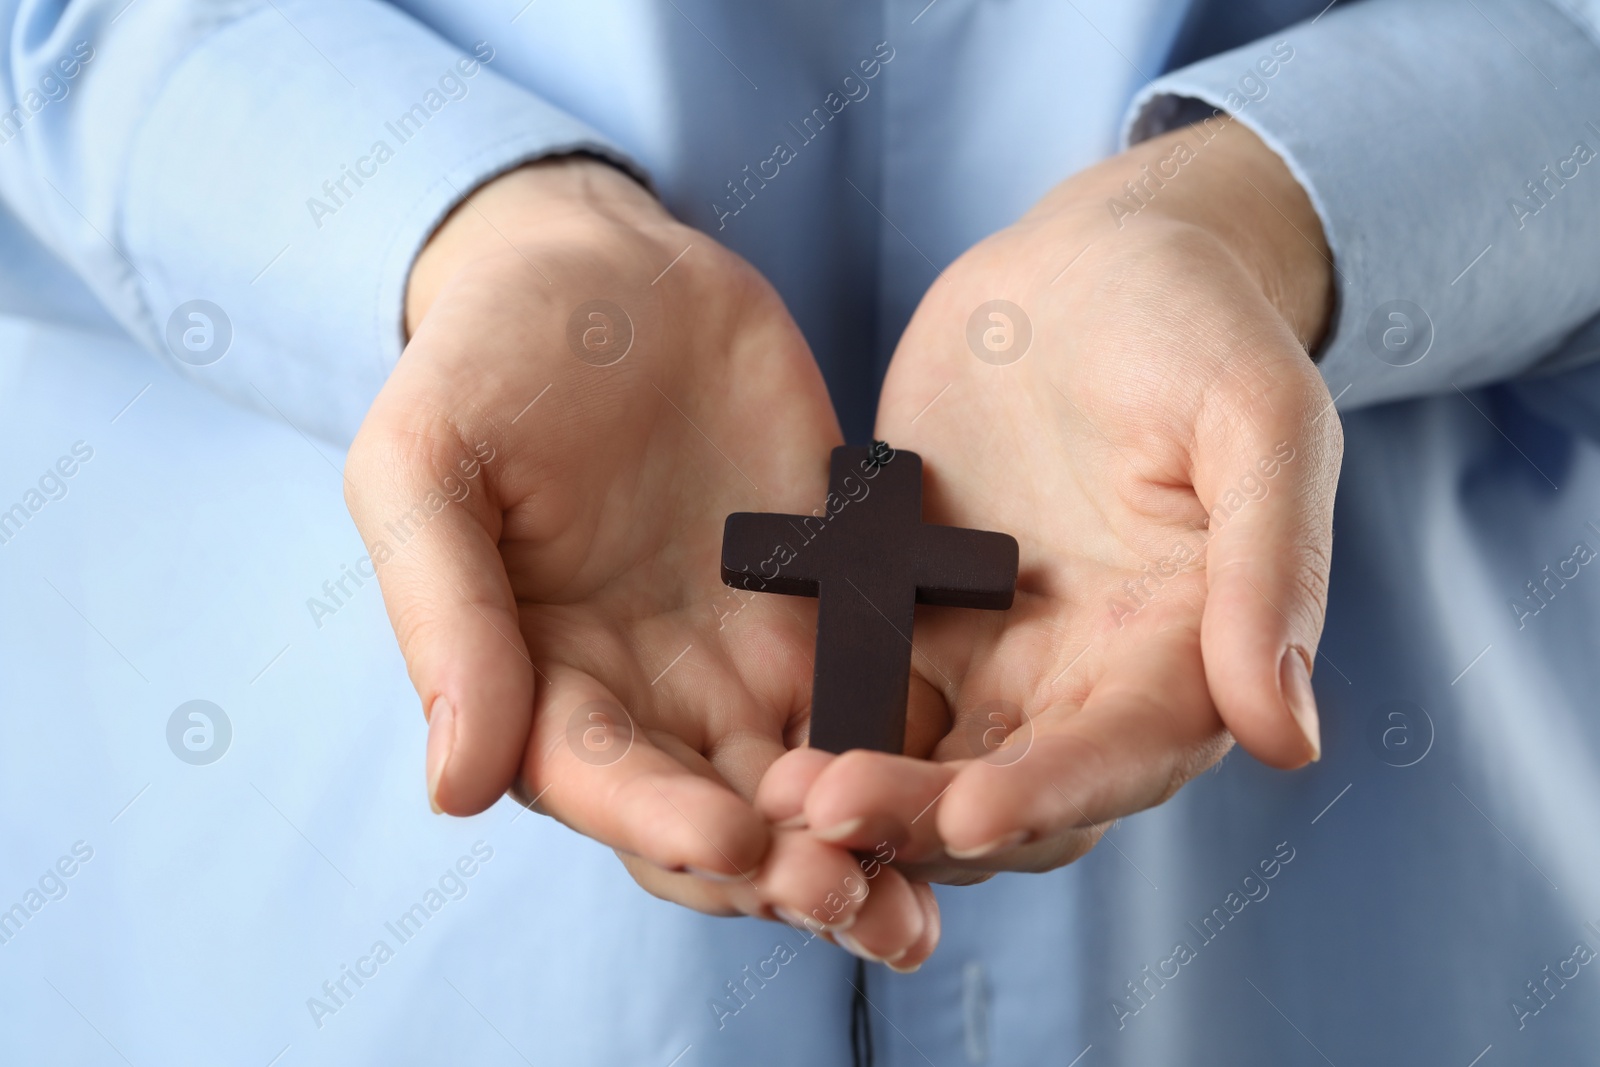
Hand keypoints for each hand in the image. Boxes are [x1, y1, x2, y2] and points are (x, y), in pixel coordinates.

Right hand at [345, 158, 938, 965]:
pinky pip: (878, 693)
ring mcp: (741, 653)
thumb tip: (455, 788)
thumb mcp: (427, 463)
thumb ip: (442, 617)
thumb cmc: (491, 354)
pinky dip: (917, 750)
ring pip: (808, 782)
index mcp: (541, 678)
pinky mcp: (827, 603)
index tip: (734, 841)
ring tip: (922, 888)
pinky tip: (971, 781)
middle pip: (717, 814)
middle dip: (779, 866)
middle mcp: (648, 691)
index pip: (603, 781)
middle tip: (852, 895)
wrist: (609, 265)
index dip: (664, 821)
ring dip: (860, 843)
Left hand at [759, 120, 1341, 882]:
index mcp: (1184, 651)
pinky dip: (822, 726)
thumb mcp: (1258, 417)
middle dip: (925, 815)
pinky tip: (756, 738)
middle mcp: (1088, 680)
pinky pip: (864, 695)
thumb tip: (1285, 737)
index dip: (1050, 795)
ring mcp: (995, 656)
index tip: (972, 816)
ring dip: (863, 795)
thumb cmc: (1195, 324)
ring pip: (928, 766)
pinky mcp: (912, 618)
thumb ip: (1273, 568)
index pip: (1122, 757)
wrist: (1090, 263)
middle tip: (827, 812)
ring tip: (776, 795)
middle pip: (1011, 788)